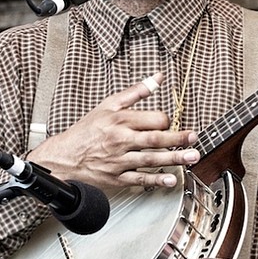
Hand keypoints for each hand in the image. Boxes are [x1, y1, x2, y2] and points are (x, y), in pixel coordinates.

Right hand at [26, 73, 199, 189]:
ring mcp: (119, 160)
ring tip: (191, 157)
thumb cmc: (87, 130)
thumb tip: (158, 78)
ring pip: (150, 160)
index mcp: (120, 120)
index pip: (152, 119)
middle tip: (194, 138)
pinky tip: (171, 179)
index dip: (165, 120)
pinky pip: (139, 179)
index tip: (171, 123)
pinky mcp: (117, 177)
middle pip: (154, 139)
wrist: (63, 156)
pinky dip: (156, 180)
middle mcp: (121, 140)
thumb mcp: (109, 105)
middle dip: (177, 139)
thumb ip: (136, 92)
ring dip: (174, 159)